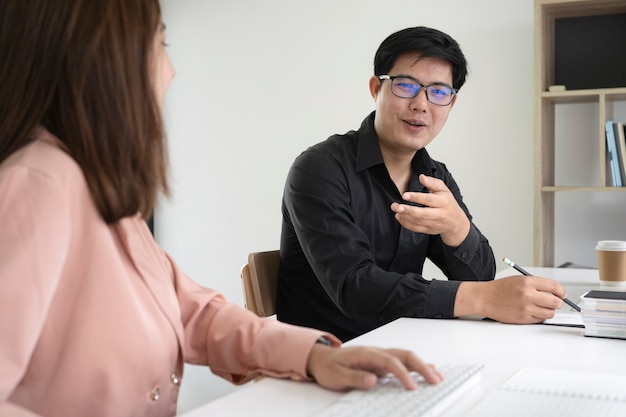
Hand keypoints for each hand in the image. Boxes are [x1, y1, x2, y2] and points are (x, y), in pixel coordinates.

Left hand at [306, 345, 441, 390]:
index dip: (403, 374)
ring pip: (406, 357)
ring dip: (422, 365)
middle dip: (421, 367)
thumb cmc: (328, 366)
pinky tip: (427, 371)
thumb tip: (373, 380)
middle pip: (404, 355)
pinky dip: (417, 366)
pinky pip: (403, 362)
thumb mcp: (336, 375)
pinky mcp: (381, 363)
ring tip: (437, 377)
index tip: (412, 387)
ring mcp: (380, 356)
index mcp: (366, 354)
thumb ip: (355, 377)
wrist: (321, 358)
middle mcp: (376, 352)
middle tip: (434, 380)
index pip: (390, 362)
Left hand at [390, 174, 469, 246]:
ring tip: (395, 209)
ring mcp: (434, 224)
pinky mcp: (429, 230)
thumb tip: (421, 177)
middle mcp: (440, 214)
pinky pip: (416, 228)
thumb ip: (432, 182)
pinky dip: (406, 223)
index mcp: (444, 202)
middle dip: (408, 210)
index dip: (416, 197)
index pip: (429, 200)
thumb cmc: (447, 203)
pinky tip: (399, 216)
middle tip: (396, 206)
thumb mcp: (444, 190)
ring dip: (405, 216)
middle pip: (423, 214)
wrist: (456, 222)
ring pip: (418, 222)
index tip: (405, 195)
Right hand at [455, 276, 566, 322]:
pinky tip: (532, 312)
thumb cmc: (500, 289)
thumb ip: (537, 284)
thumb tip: (554, 292)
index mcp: (527, 282)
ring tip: (542, 307)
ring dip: (549, 311)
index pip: (554, 286)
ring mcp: (525, 308)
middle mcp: (527, 295)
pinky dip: (539, 317)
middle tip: (556, 302)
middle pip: (555, 302)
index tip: (562, 294)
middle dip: (558, 303)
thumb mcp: (519, 279)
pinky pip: (539, 320)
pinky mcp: (522, 319)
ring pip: (549, 313)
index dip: (561, 291)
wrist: (485, 298)